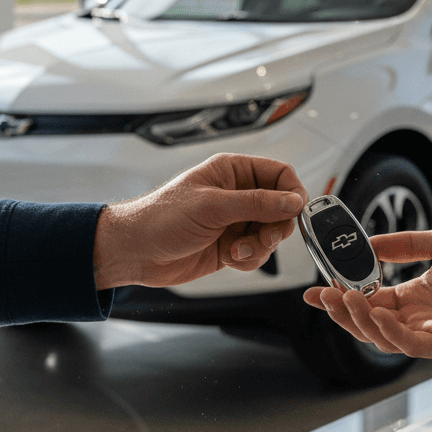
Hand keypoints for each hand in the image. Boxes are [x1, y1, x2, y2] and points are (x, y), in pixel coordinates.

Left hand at [94, 153, 307, 288]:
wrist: (136, 252)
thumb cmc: (161, 218)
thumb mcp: (213, 206)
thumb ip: (257, 203)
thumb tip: (292, 201)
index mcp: (232, 172)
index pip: (279, 174)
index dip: (292, 192)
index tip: (295, 212)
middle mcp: (236, 195)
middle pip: (281, 208)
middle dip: (276, 226)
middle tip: (264, 236)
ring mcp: (234, 222)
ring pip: (271, 234)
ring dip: (261, 246)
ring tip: (238, 250)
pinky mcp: (231, 246)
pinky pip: (258, 253)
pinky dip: (250, 259)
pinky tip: (230, 259)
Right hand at [303, 226, 431, 360]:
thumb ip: (407, 244)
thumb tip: (371, 243)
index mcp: (418, 295)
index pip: (370, 300)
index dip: (342, 296)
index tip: (316, 289)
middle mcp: (421, 318)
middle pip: (369, 322)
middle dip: (342, 311)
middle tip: (323, 296)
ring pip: (383, 337)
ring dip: (359, 320)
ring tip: (342, 298)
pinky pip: (410, 345)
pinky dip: (387, 332)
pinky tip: (374, 313)